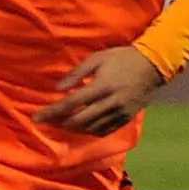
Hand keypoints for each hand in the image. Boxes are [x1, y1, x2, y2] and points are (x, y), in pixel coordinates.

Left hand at [33, 45, 164, 135]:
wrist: (152, 66)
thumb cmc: (121, 58)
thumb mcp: (97, 58)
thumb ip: (77, 73)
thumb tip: (58, 89)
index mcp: (101, 86)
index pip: (71, 104)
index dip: (52, 112)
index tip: (36, 118)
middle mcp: (110, 103)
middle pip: (79, 120)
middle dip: (60, 123)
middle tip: (47, 121)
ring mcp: (119, 113)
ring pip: (91, 128)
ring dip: (73, 128)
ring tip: (62, 123)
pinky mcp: (126, 119)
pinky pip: (104, 130)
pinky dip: (90, 131)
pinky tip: (82, 126)